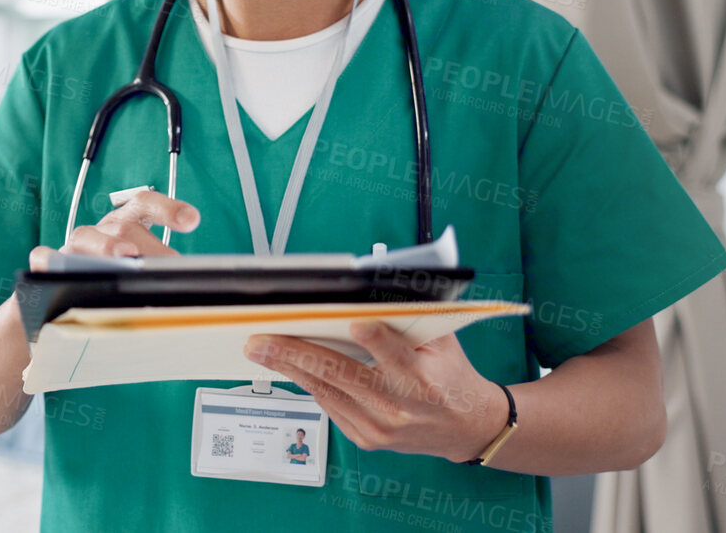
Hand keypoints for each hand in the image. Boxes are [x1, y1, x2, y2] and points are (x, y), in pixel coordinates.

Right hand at [27, 189, 199, 270]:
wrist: (64, 298)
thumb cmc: (111, 283)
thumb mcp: (139, 273)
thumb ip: (157, 271)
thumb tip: (185, 283)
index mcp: (125, 225)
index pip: (145, 205)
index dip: (168, 209)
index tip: (191, 220)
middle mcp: (101, 230)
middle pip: (124, 227)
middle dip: (149, 246)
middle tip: (168, 266)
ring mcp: (73, 246)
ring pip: (86, 236)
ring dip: (107, 245)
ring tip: (126, 256)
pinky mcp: (49, 263)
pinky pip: (44, 257)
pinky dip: (49, 261)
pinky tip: (59, 268)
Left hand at [244, 323, 505, 462]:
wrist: (464, 427)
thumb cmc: (450, 375)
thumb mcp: (443, 341)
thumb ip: (411, 318)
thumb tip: (370, 287)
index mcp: (423, 379)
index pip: (395, 355)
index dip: (375, 339)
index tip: (354, 323)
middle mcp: (399, 406)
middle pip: (342, 375)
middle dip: (296, 354)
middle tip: (262, 340)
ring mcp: (380, 427)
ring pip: (326, 391)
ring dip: (289, 369)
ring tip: (260, 351)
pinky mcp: (366, 438)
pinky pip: (329, 406)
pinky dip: (308, 384)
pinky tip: (288, 368)